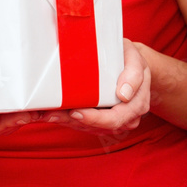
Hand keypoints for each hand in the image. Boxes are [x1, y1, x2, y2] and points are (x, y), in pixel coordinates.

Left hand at [27, 39, 150, 133]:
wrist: (132, 64)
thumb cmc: (131, 59)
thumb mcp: (136, 58)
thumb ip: (133, 74)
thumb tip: (124, 94)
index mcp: (137, 103)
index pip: (115, 118)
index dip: (95, 119)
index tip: (76, 112)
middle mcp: (128, 117)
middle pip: (99, 127)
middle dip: (75, 122)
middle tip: (54, 114)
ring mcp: (116, 121)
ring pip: (91, 128)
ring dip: (69, 122)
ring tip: (49, 114)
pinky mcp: (104, 121)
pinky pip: (87, 125)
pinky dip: (71, 120)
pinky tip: (56, 114)